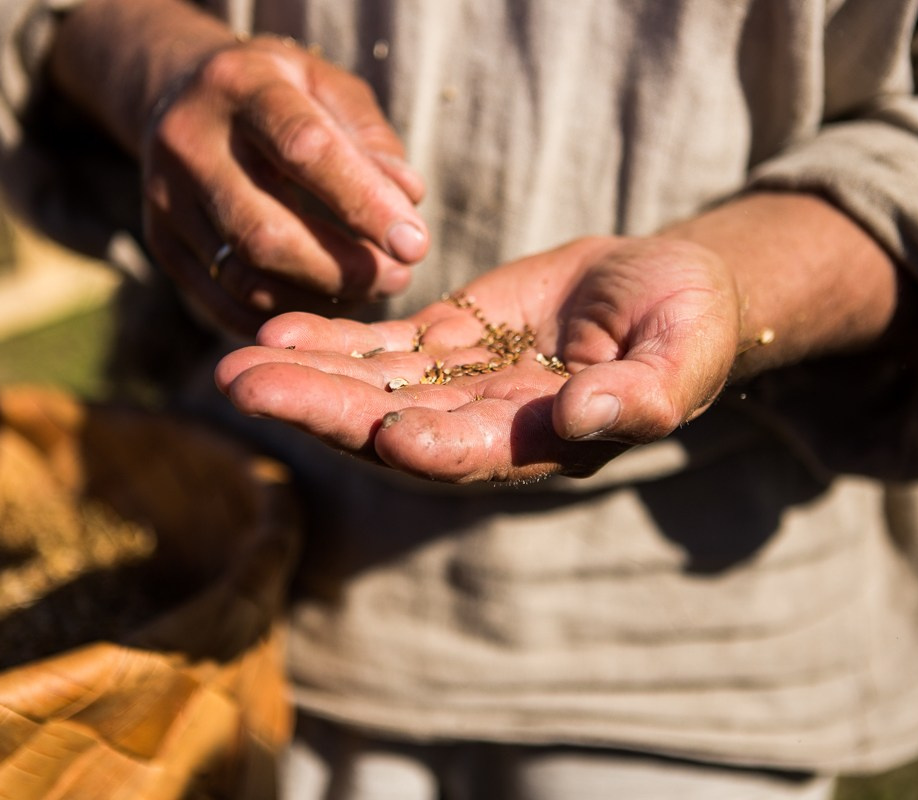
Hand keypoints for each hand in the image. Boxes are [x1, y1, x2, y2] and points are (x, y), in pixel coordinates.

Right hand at [142, 35, 428, 334]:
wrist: (179, 93)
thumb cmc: (279, 93)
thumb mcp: (328, 88)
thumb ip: (372, 141)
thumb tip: (409, 200)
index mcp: (242, 86)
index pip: (306, 150)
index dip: (365, 204)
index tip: (415, 245)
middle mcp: (190, 141)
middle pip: (266, 233)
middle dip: (342, 269)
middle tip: (397, 279)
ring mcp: (167, 197)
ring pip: (244, 276)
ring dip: (317, 298)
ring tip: (367, 291)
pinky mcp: (161, 242)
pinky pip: (223, 301)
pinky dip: (281, 314)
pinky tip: (325, 306)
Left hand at [215, 236, 742, 482]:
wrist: (659, 290)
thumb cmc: (686, 322)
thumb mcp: (684, 351)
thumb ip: (644, 395)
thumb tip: (579, 418)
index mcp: (543, 442)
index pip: (474, 454)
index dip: (428, 445)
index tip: (380, 429)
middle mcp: (485, 426)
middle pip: (392, 425)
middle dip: (320, 409)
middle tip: (243, 388)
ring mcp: (455, 385)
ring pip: (368, 387)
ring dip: (301, 378)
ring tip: (232, 367)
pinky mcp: (441, 342)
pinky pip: (375, 346)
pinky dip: (327, 341)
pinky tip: (273, 332)